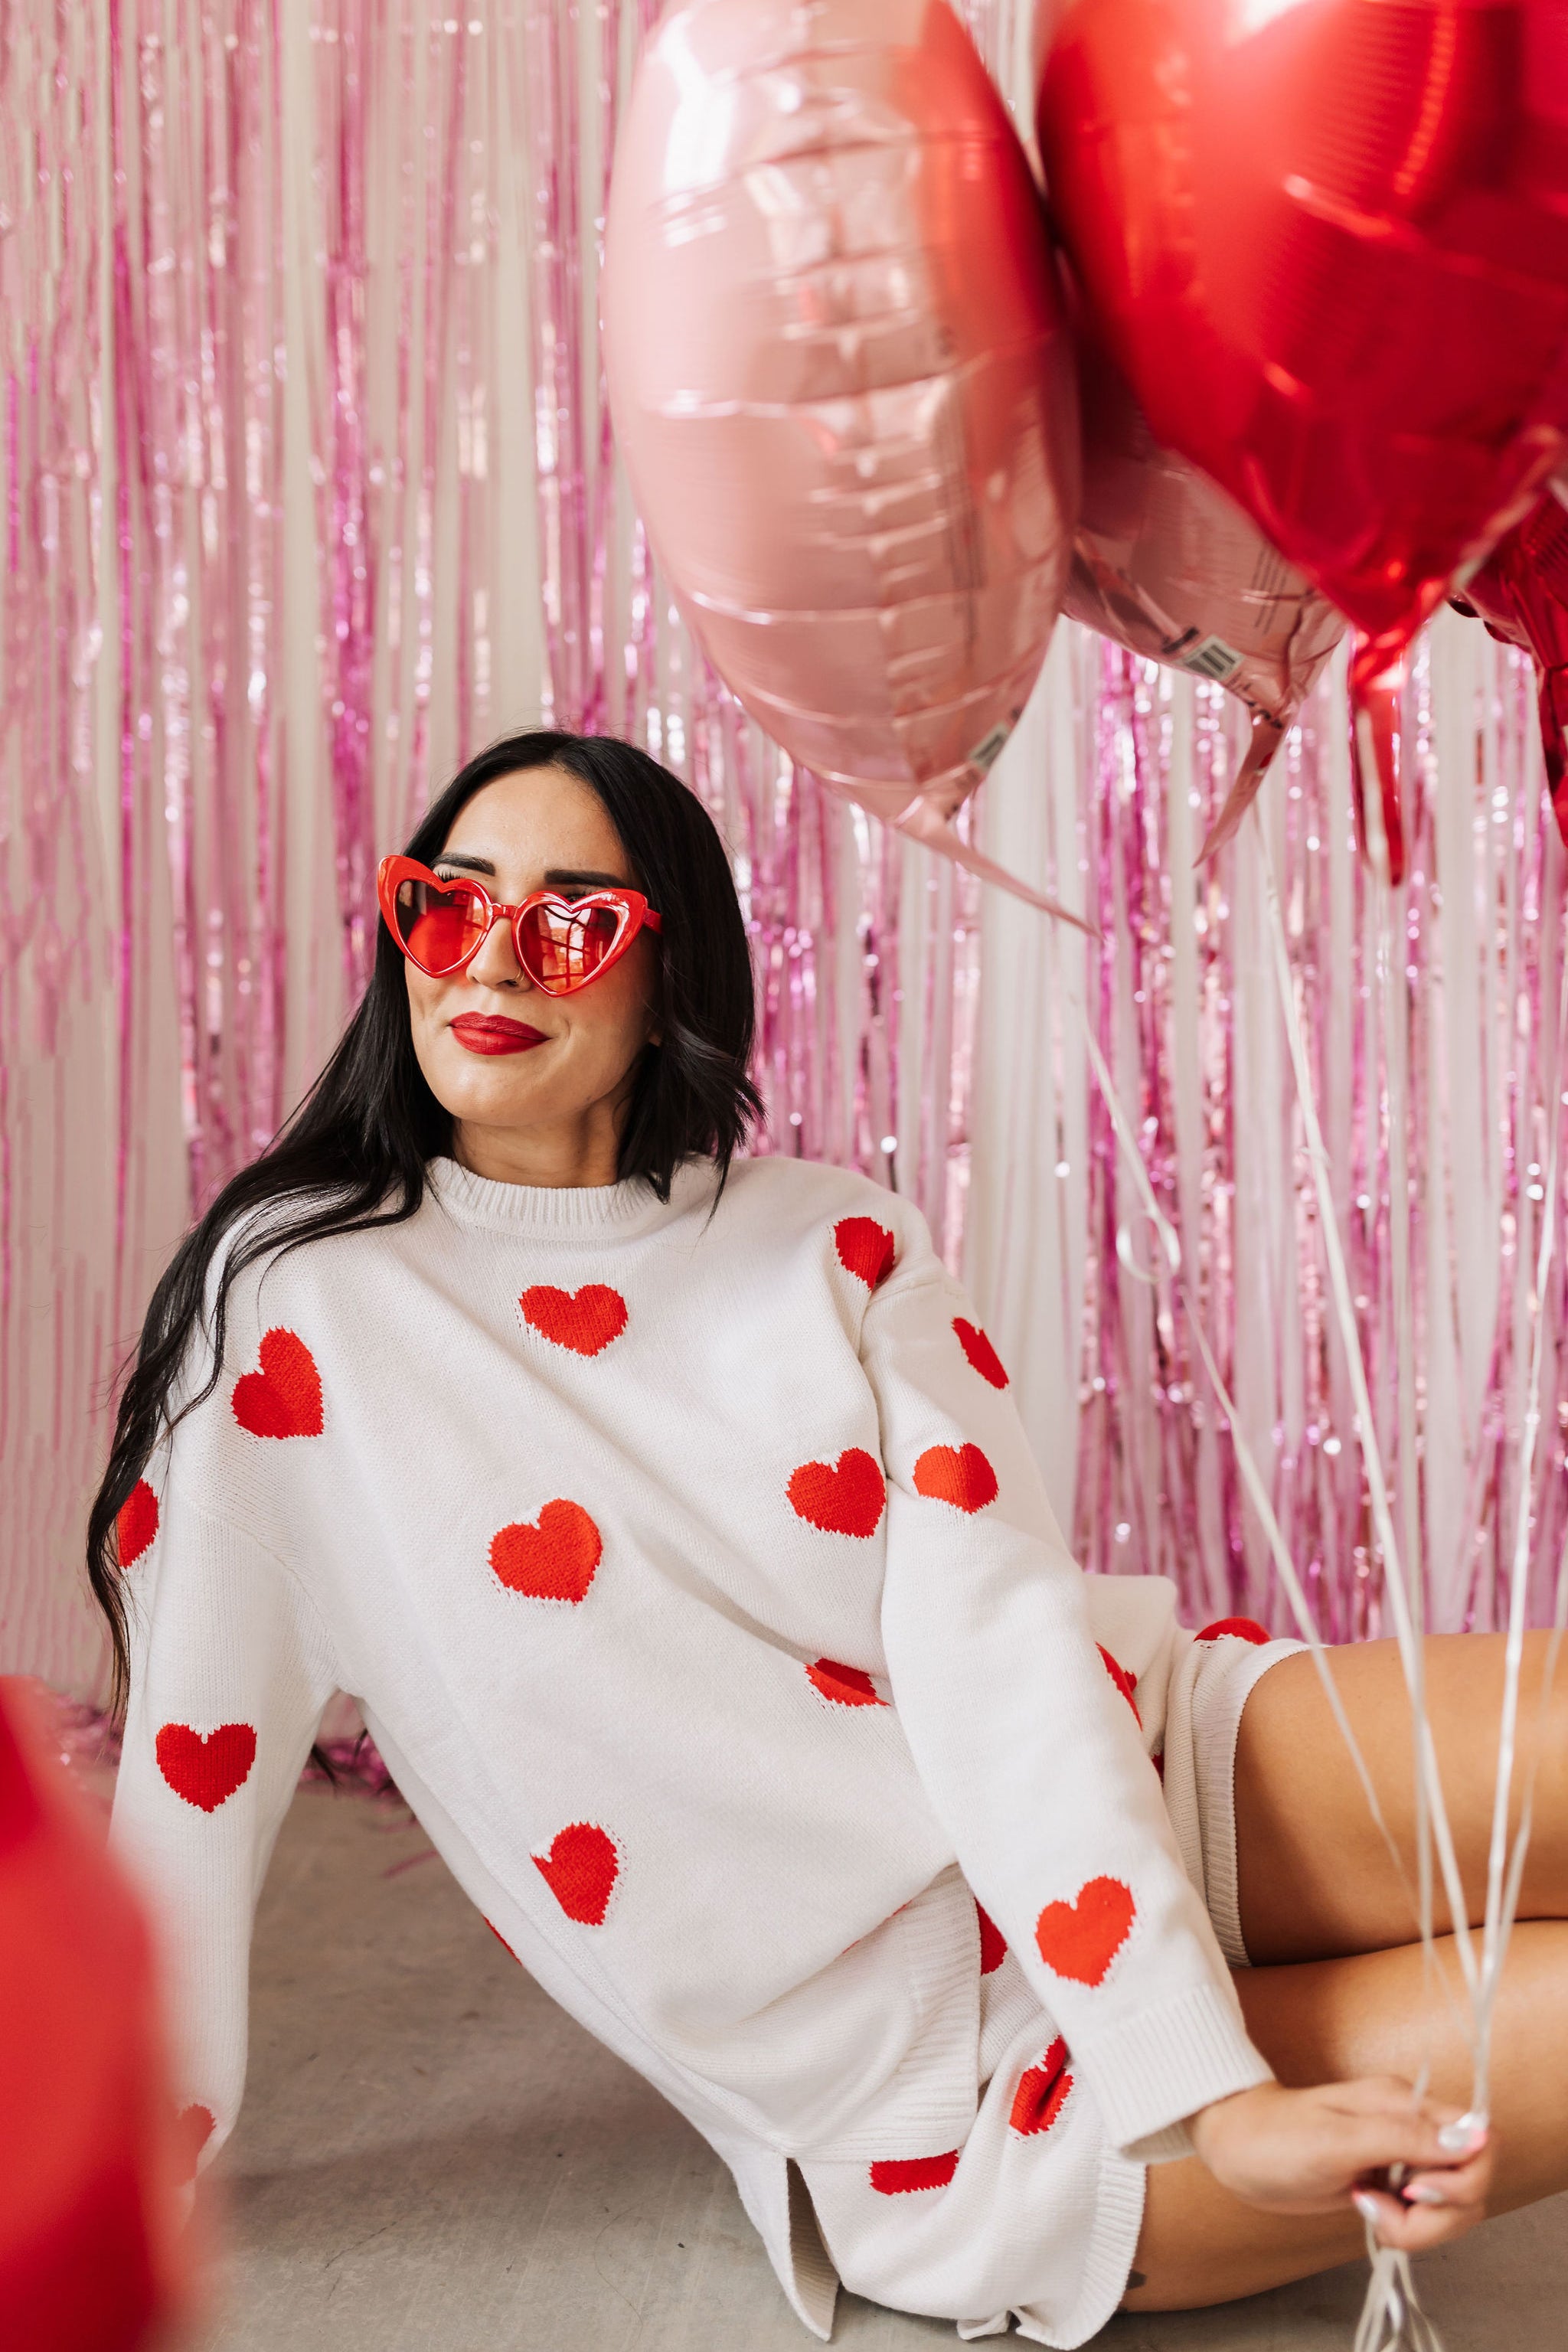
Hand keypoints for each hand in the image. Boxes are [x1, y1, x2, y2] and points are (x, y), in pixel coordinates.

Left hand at [1188, 2079, 1492, 2252]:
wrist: (1236, 2147)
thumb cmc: (1275, 2136)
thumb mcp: (1338, 2139)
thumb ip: (1405, 2138)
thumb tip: (1476, 2136)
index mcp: (1407, 2104)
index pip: (1483, 2139)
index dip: (1465, 2177)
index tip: (1417, 2191)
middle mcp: (1413, 2128)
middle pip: (1474, 2183)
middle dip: (1440, 2215)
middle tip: (1386, 2210)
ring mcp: (1402, 2157)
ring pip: (1454, 2207)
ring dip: (1421, 2227)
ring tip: (1370, 2210)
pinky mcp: (1390, 2183)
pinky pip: (1426, 2217)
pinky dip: (1406, 2228)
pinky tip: (1366, 2210)